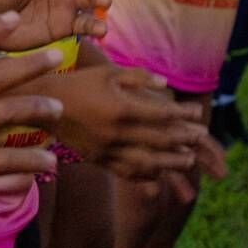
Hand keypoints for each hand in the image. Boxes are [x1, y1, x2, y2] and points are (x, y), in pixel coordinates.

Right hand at [53, 63, 208, 182]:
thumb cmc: (80, 83)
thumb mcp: (109, 73)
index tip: (198, 113)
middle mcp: (117, 132)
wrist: (46, 105)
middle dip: (184, 140)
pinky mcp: (99, 160)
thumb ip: (139, 78)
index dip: (183, 115)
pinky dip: (147, 174)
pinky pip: (127, 172)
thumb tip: (165, 85)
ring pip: (147, 161)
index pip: (161, 115)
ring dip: (171, 162)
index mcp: (121, 108)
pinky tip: (159, 173)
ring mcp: (108, 150)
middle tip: (201, 138)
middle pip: (159, 140)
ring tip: (188, 161)